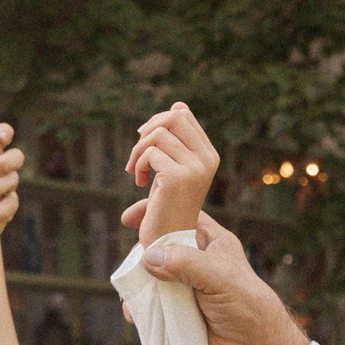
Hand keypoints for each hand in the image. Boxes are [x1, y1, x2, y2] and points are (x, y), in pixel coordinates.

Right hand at [121, 210, 308, 344]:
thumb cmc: (246, 304)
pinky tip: (136, 314)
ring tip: (134, 294)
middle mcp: (195, 261)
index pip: (180, 216)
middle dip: (142, 254)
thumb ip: (185, 263)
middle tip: (135, 267)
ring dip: (138, 284)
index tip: (129, 219)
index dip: (156, 213)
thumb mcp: (218, 276)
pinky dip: (140, 307)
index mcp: (210, 242)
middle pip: (159, 247)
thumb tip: (148, 258)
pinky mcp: (176, 310)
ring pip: (150, 276)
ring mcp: (184, 286)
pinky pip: (150, 303)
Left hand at [125, 101, 219, 243]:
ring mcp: (195, 168)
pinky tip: (140, 182)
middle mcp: (207, 160)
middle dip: (148, 130)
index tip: (146, 141)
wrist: (167, 241)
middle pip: (174, 116)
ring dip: (138, 151)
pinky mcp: (178, 177)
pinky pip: (150, 153)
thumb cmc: (167, 204)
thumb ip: (177, 139)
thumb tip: (178, 103)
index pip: (183, 114)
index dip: (158, 121)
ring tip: (136, 171)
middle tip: (138, 153)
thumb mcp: (175, 165)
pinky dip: (138, 165)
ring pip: (158, 134)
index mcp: (209, 155)